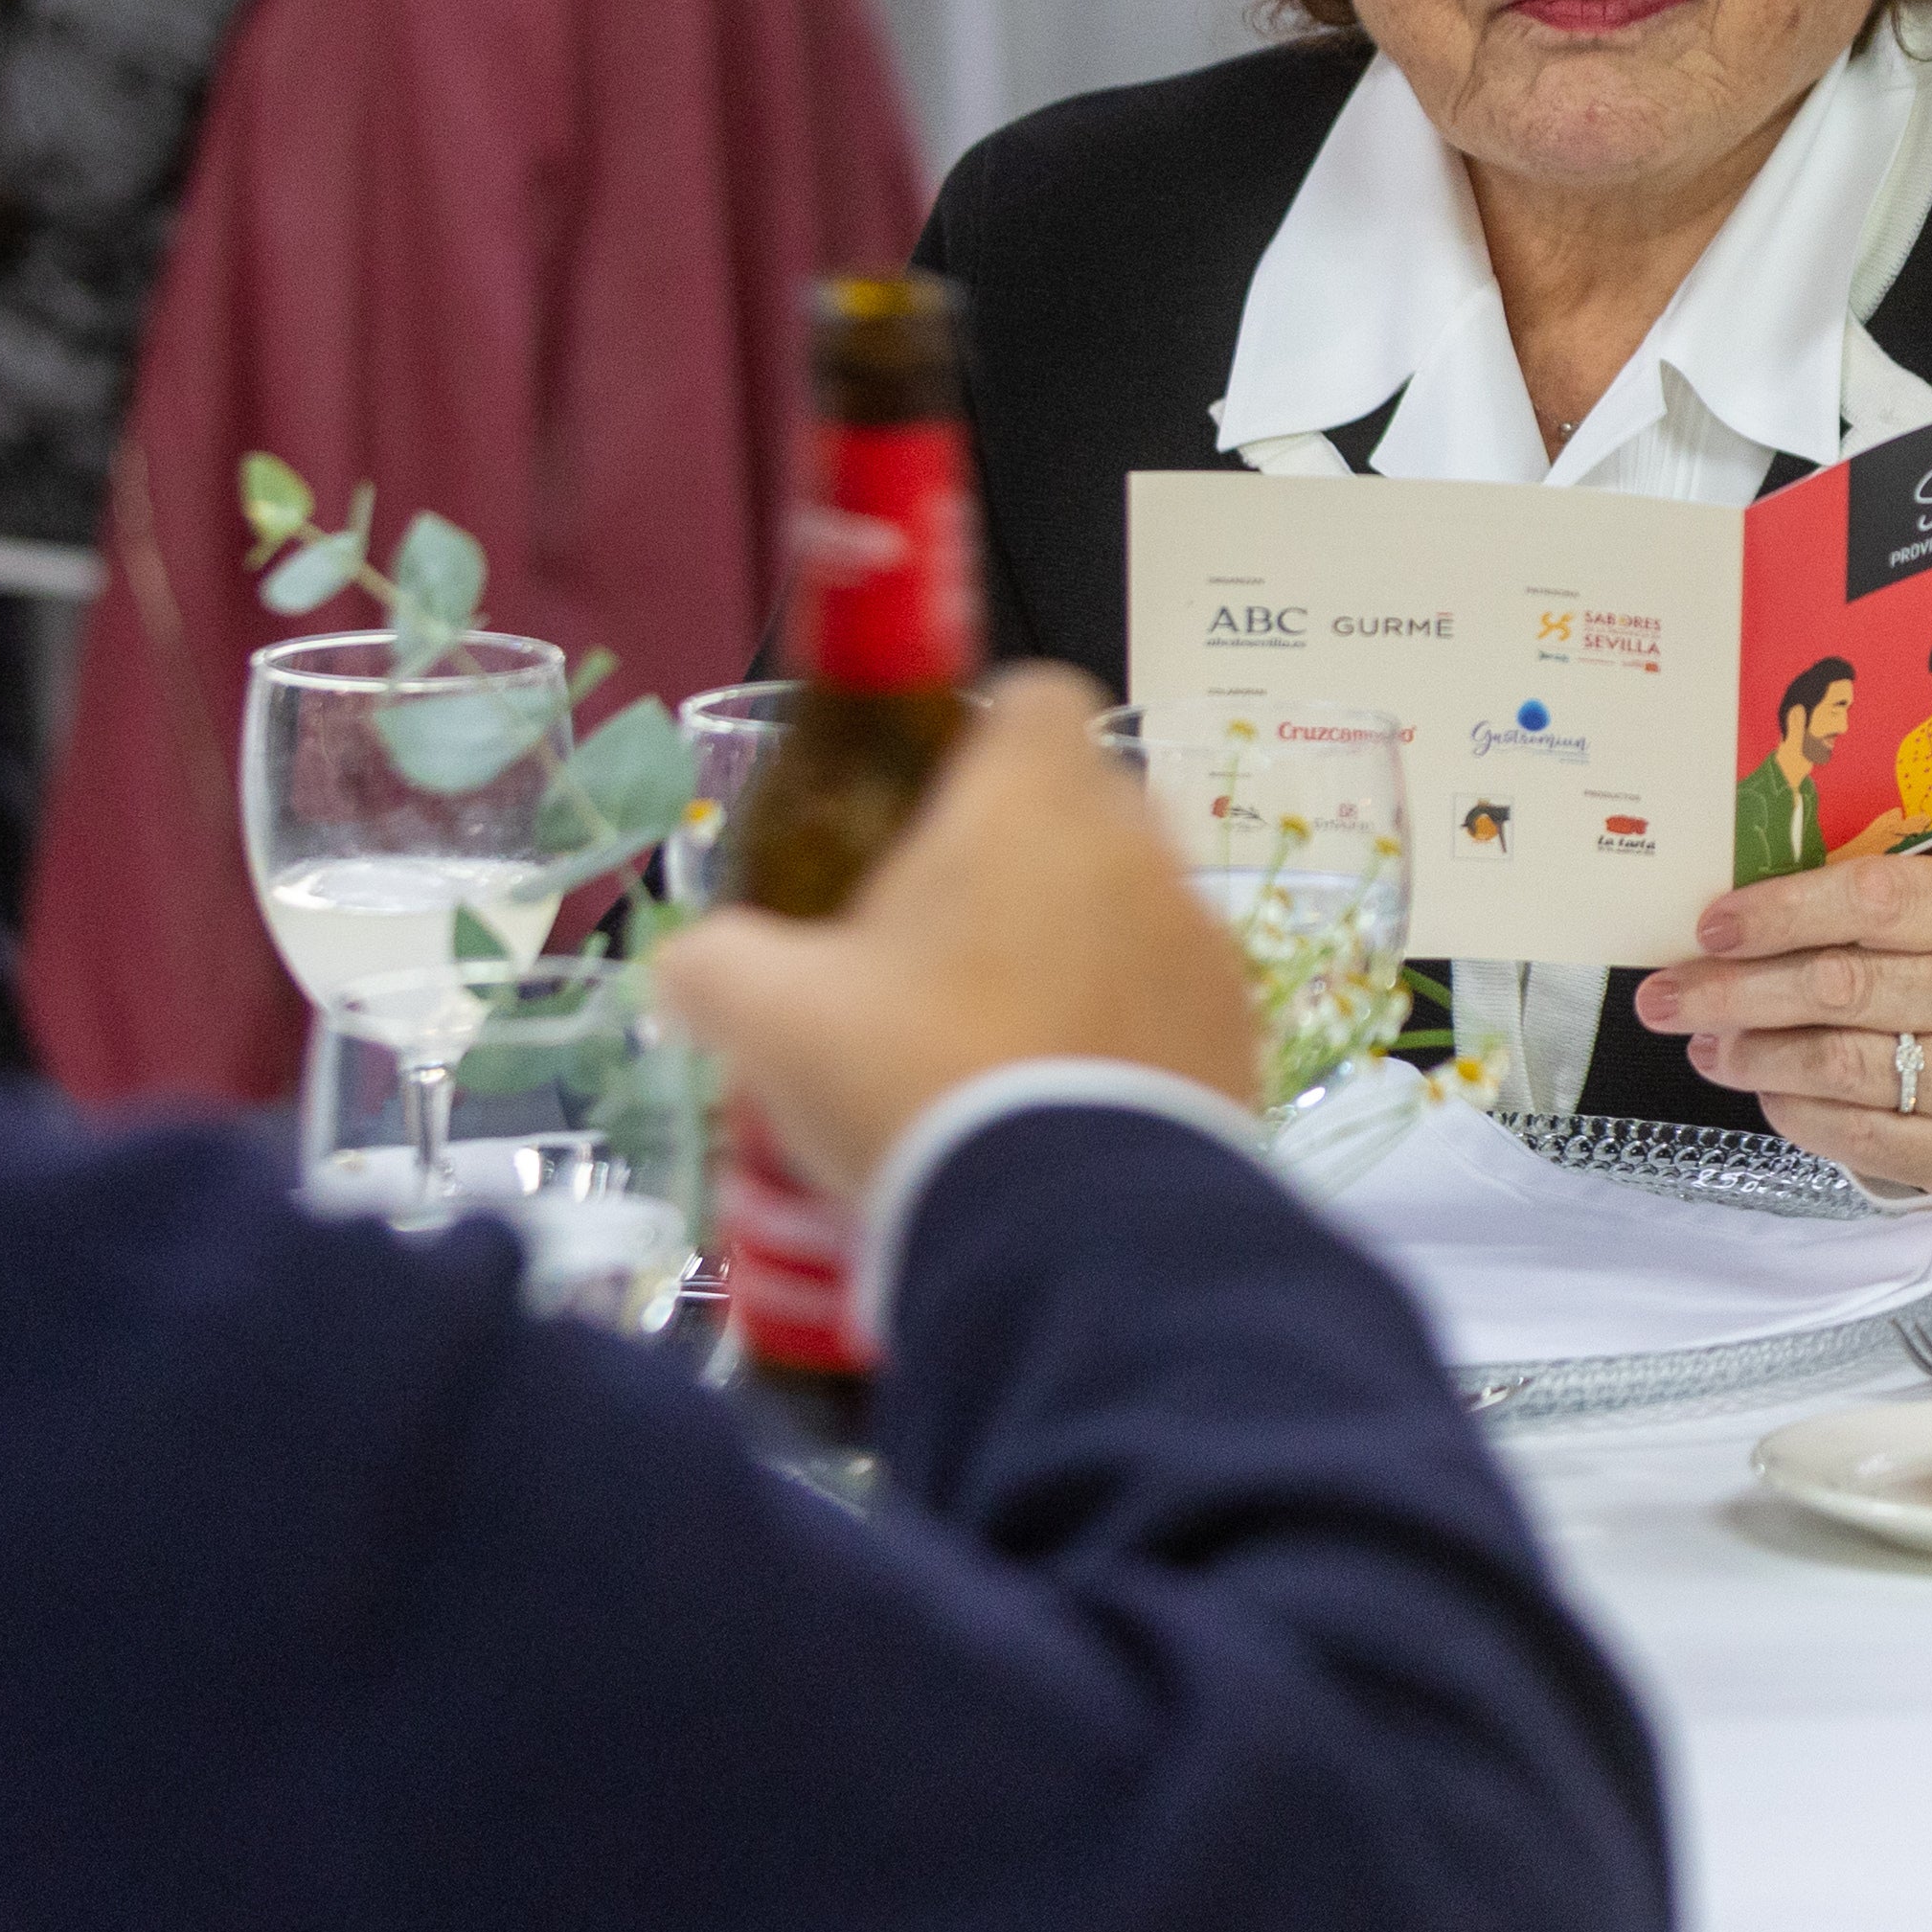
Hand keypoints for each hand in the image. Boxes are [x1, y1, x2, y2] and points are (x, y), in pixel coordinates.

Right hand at [652, 670, 1262, 1198]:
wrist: (1066, 1233)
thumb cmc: (912, 1079)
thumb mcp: (767, 1016)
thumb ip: (713, 964)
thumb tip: (691, 966)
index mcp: (1030, 799)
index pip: (1034, 698)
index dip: (978, 736)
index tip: (923, 808)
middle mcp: (1137, 846)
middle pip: (1085, 808)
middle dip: (1019, 859)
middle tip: (937, 947)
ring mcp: (1203, 943)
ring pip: (1134, 910)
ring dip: (1076, 951)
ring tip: (997, 1042)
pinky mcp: (1240, 1037)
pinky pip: (1176, 1004)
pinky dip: (1127, 1032)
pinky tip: (1062, 1104)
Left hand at [1637, 853, 1931, 1208]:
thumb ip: (1862, 918)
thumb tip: (1729, 930)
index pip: (1874, 899)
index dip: (1781, 912)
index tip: (1711, 927)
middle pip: (1840, 987)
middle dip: (1735, 991)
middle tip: (1666, 996)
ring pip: (1838, 1066)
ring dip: (1752, 1055)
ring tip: (1706, 1045)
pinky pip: (1856, 1135)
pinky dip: (1794, 1111)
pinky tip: (1764, 1091)